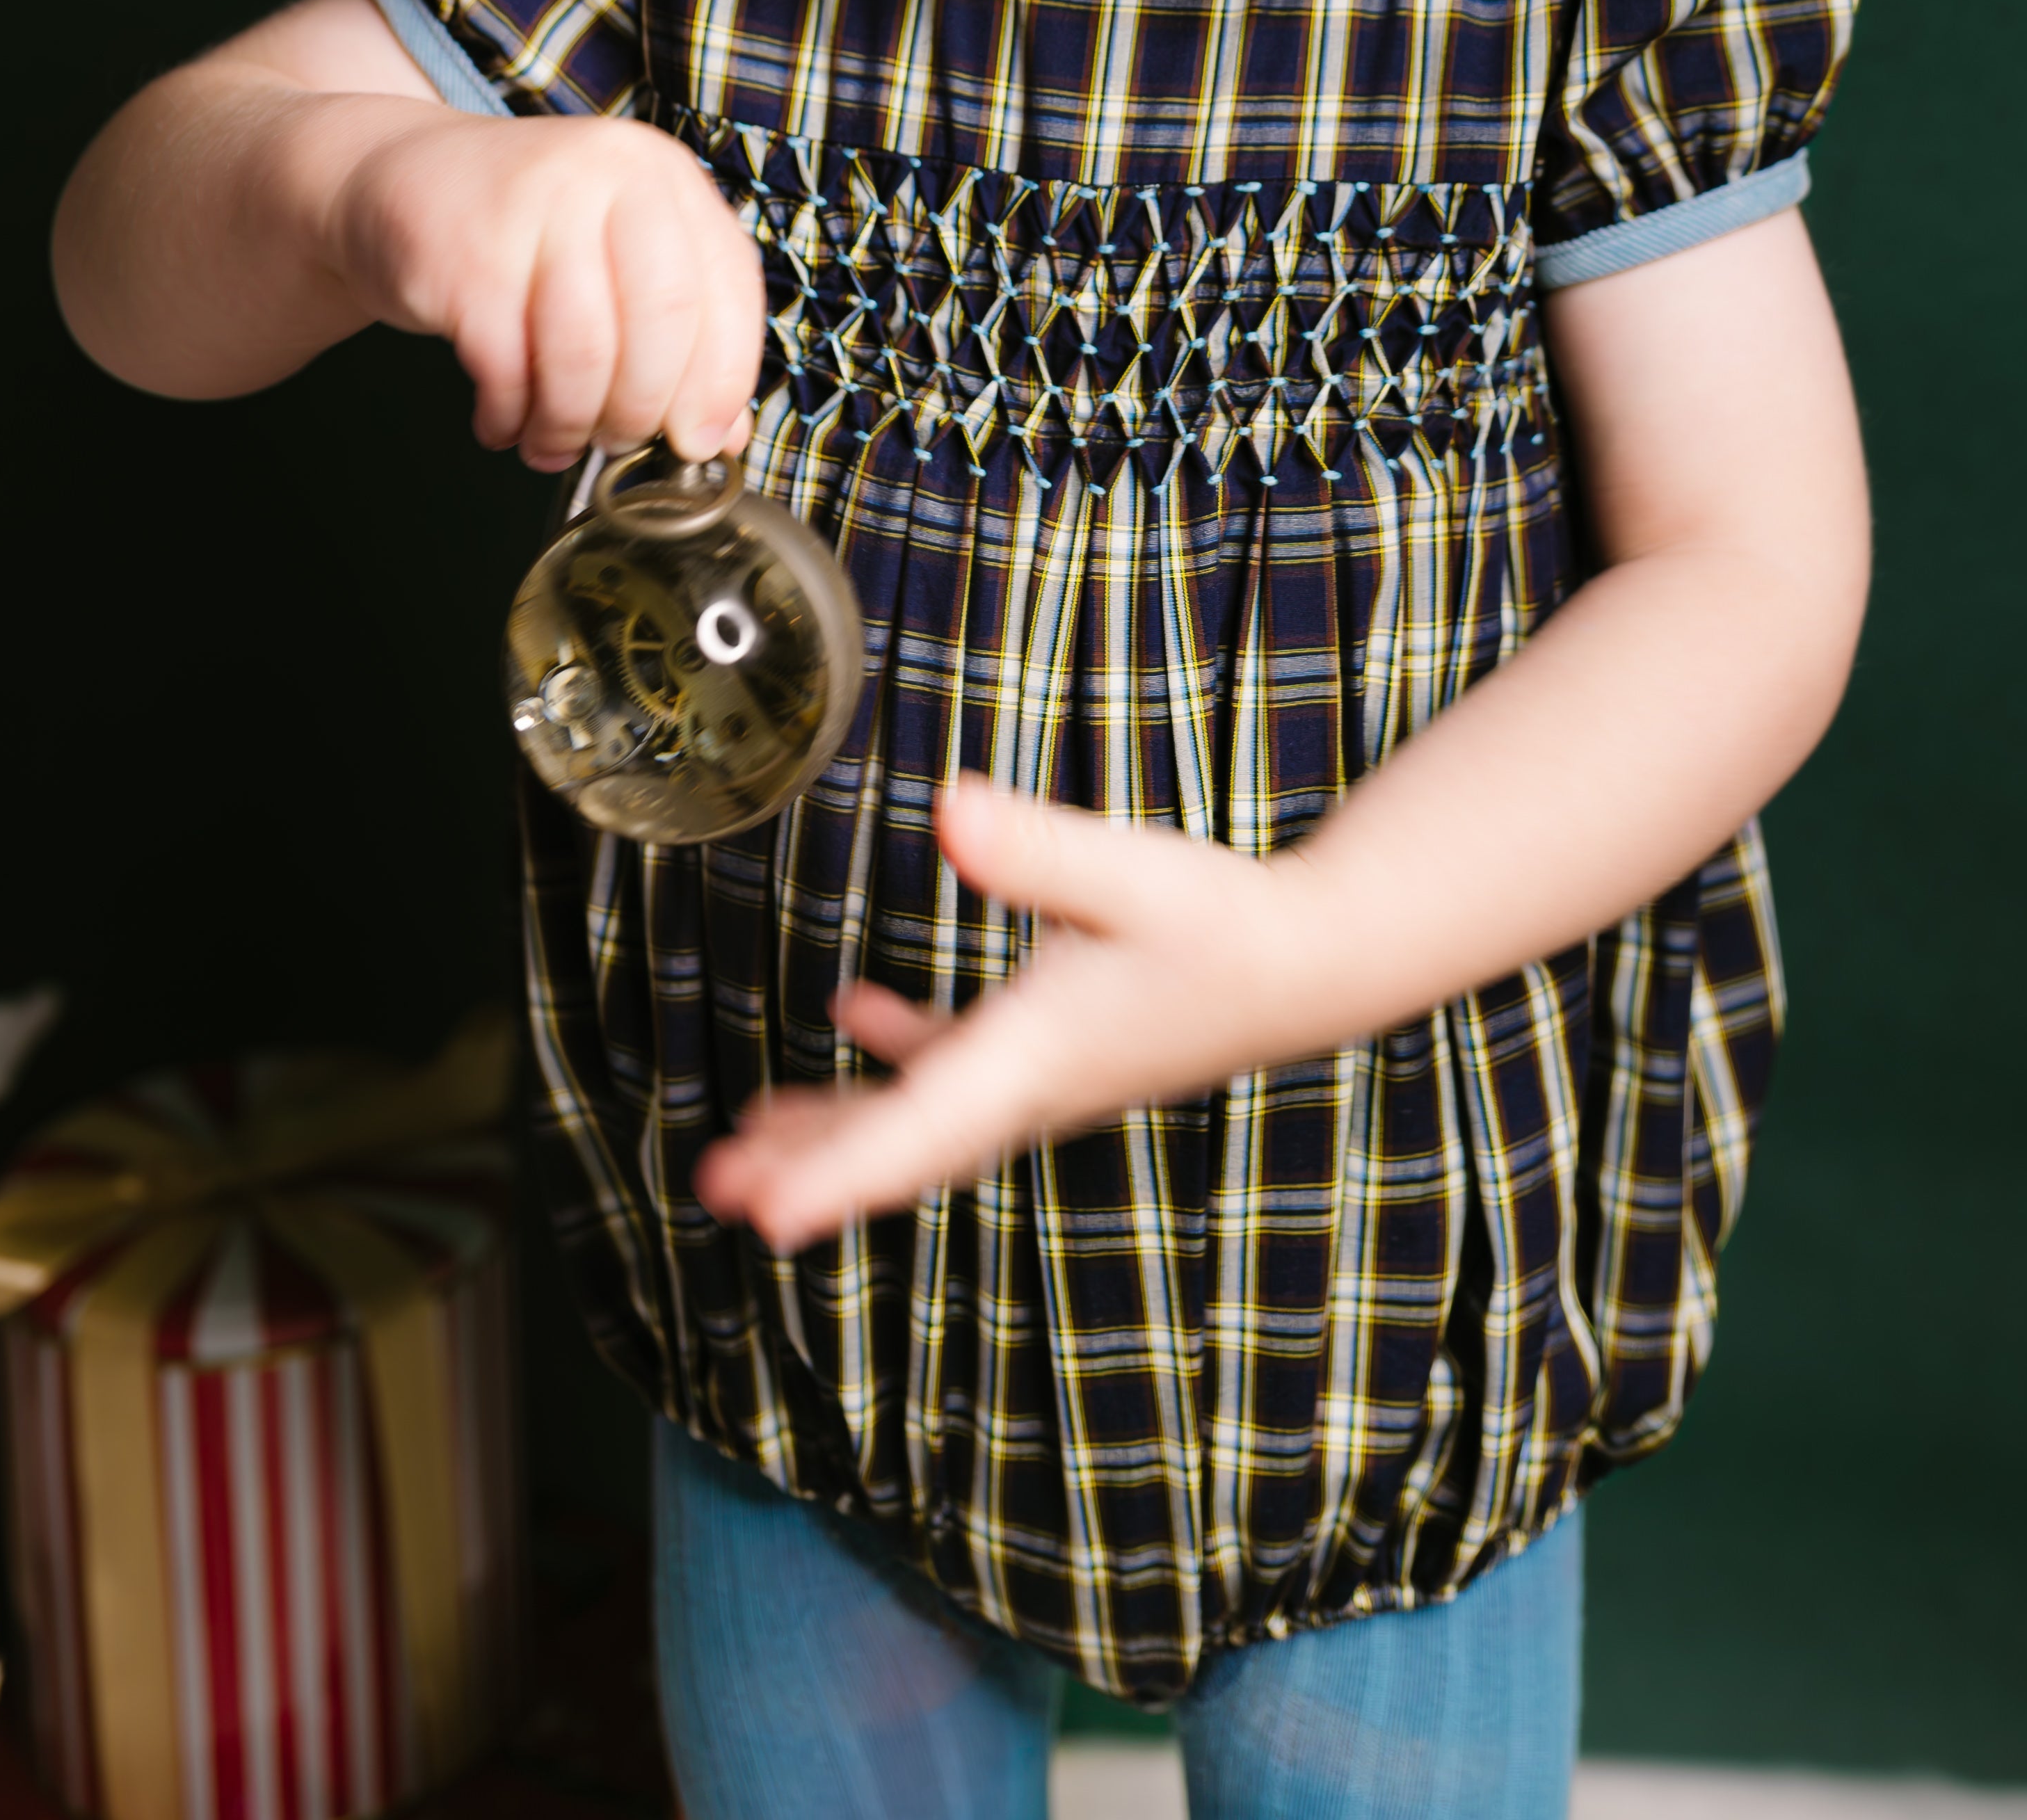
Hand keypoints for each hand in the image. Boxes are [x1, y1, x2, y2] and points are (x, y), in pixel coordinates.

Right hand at [317, 106, 764, 470]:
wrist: (395, 177)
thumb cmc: (522, 229)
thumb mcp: (613, 254)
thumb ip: (679, 332)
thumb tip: (722, 436)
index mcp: (663, 174)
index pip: (728, 290)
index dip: (724, 381)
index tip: (702, 441)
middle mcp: (607, 175)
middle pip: (665, 323)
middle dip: (645, 411)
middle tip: (621, 444)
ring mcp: (534, 208)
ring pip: (585, 356)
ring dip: (573, 425)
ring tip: (556, 441)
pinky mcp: (465, 257)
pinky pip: (507, 370)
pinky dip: (510, 418)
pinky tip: (503, 422)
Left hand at [693, 779, 1326, 1246]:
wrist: (1309, 963)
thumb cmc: (1227, 922)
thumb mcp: (1131, 873)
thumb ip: (1035, 849)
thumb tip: (950, 808)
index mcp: (1038, 1055)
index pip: (922, 1132)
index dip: (836, 1176)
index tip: (763, 1217)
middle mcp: (1032, 1085)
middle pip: (903, 1145)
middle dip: (809, 1166)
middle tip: (718, 1186)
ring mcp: (1042, 1077)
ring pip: (920, 1119)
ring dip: (835, 1128)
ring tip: (746, 1137)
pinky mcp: (1055, 1049)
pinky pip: (956, 1074)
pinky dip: (899, 1057)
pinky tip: (855, 1011)